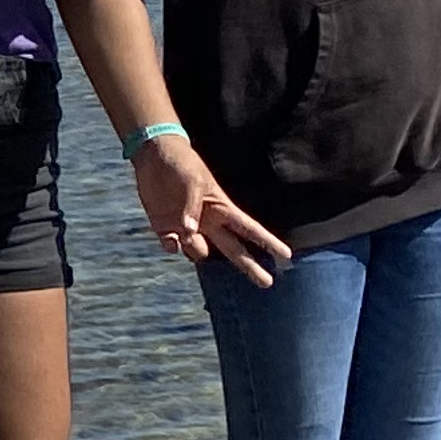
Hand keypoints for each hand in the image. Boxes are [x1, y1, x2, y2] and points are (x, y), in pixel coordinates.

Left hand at [131, 133, 290, 286]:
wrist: (154, 156)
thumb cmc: (181, 165)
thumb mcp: (192, 181)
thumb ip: (192, 209)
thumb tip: (188, 235)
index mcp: (222, 208)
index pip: (249, 228)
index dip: (268, 242)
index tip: (286, 255)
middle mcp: (208, 222)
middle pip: (233, 250)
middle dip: (250, 266)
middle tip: (267, 283)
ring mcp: (187, 227)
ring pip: (199, 252)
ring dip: (195, 248)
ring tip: (186, 230)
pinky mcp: (166, 228)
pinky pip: (172, 247)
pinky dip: (171, 245)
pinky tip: (169, 235)